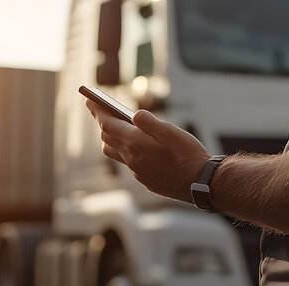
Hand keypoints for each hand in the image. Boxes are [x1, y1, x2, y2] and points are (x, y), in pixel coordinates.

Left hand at [85, 99, 209, 202]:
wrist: (199, 183)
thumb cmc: (187, 155)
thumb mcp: (170, 131)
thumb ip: (148, 122)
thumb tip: (134, 115)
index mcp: (135, 143)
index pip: (107, 124)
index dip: (97, 111)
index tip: (89, 100)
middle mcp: (131, 158)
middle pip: (108, 137)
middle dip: (102, 122)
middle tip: (100, 111)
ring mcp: (137, 171)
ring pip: (115, 152)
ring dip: (111, 138)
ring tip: (115, 128)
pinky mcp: (145, 179)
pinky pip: (129, 163)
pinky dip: (127, 151)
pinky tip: (137, 148)